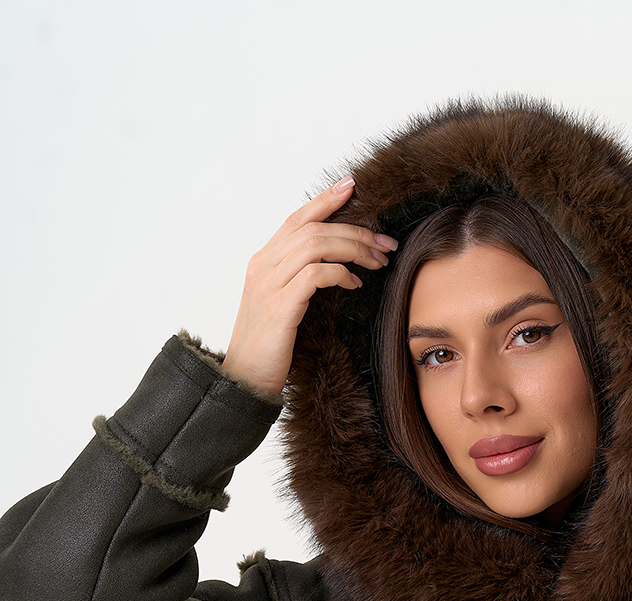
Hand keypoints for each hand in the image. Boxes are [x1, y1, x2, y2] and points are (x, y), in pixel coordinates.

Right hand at [221, 177, 397, 396]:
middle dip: (355, 231)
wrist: (243, 380)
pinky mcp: (280, 306)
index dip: (324, 200)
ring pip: (316, 245)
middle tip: (385, 243)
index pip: (297, 219)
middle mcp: (263, 265)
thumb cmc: (268, 347)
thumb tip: (336, 267)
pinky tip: (355, 283)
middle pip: (313, 229)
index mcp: (264, 261)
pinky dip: (340, 273)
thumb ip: (299, 281)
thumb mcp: (283, 305)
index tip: (352, 186)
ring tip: (378, 261)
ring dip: (353, 249)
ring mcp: (269, 284)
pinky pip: (315, 275)